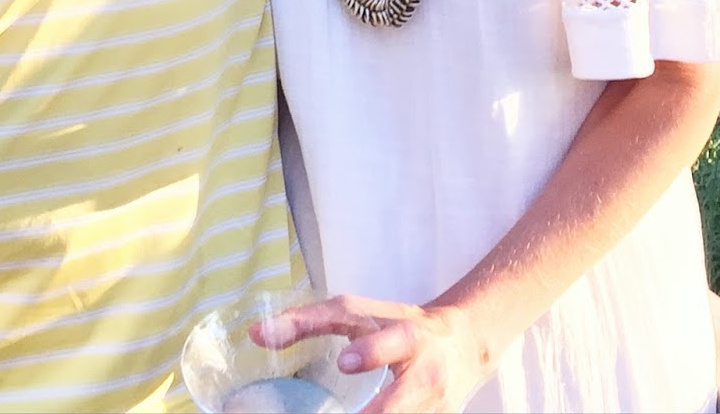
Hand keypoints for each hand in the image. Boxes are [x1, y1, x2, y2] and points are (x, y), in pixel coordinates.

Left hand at [260, 293, 487, 413]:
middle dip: (378, 412)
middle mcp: (427, 375)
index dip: (370, 351)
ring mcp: (434, 407)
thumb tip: (256, 336)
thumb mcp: (361, 314)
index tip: (345, 361)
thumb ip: (310, 322)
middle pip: (399, 403)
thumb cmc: (399, 324)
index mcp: (409, 335)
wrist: (463, 346)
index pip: (392, 339)